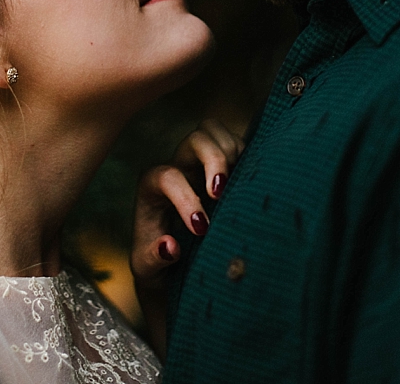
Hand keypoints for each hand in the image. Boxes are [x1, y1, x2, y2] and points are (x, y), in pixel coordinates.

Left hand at [130, 119, 242, 356]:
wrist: (174, 264)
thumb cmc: (158, 263)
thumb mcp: (147, 268)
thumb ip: (153, 258)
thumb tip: (171, 246)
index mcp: (153, 189)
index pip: (167, 177)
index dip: (185, 198)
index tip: (201, 229)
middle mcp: (178, 168)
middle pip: (195, 138)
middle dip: (213, 159)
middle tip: (220, 193)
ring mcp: (201, 164)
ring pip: (214, 130)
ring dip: (231, 151)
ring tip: (238, 183)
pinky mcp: (225, 167)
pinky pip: (237, 142)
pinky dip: (248, 154)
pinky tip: (252, 181)